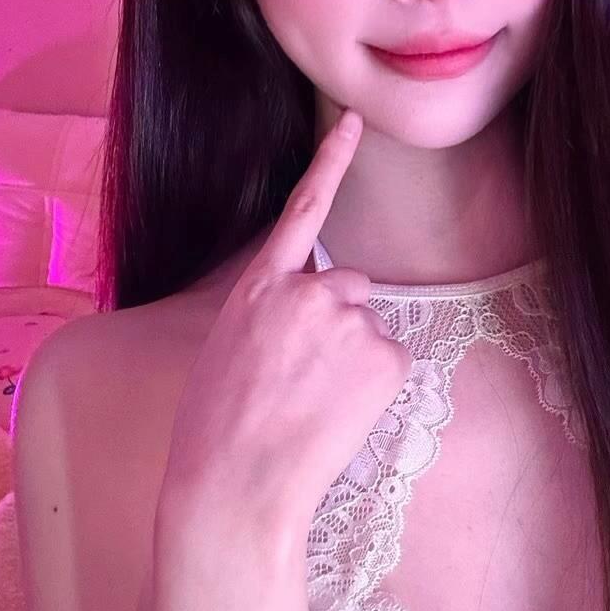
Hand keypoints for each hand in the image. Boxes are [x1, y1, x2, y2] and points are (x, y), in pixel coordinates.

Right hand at [161, 109, 412, 531]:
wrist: (233, 488)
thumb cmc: (217, 432)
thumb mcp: (228, 350)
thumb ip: (272, 316)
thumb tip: (316, 316)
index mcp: (259, 287)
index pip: (303, 209)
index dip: (332, 161)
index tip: (357, 122)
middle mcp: (308, 291)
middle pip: (349, 288)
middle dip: (337, 324)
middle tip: (303, 382)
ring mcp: (349, 321)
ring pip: (368, 329)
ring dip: (353, 361)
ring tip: (312, 406)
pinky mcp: (384, 356)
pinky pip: (391, 362)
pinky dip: (374, 387)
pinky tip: (338, 415)